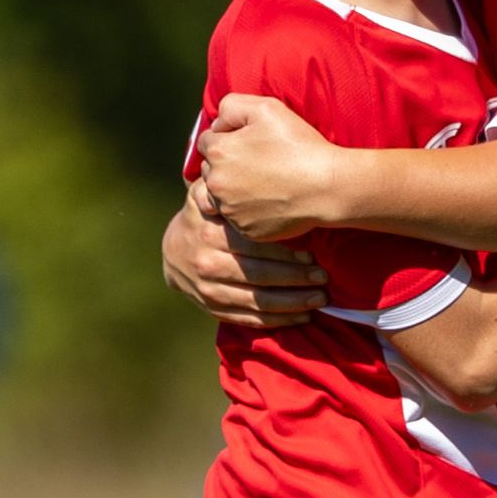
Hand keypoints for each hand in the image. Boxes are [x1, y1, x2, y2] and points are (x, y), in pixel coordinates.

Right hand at [162, 183, 325, 327]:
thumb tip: (223, 177)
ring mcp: (210, 291)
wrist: (174, 250)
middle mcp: (208, 264)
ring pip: (257, 301)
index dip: (284, 254)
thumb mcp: (203, 195)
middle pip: (259, 276)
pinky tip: (302, 316)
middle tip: (323, 278)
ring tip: (319, 298)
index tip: (312, 256)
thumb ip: (217, 187)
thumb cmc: (203, 216)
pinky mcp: (215, 310)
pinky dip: (278, 320)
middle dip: (295, 279)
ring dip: (292, 303)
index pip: (253, 246)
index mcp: (209, 234)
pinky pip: (250, 320)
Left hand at [197, 94, 346, 240]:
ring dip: (234, 190)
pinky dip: (249, 210)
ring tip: (263, 183)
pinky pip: (238, 218)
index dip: (228, 138)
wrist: (327, 186)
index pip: (206, 141)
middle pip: (210, 171)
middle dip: (227, 165)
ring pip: (221, 197)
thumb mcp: (266, 107)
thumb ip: (232, 106)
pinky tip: (271, 200)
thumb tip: (217, 124)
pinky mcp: (245, 230)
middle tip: (259, 162)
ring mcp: (230, 210)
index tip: (250, 142)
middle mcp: (217, 183)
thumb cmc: (298, 144)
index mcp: (218, 152)